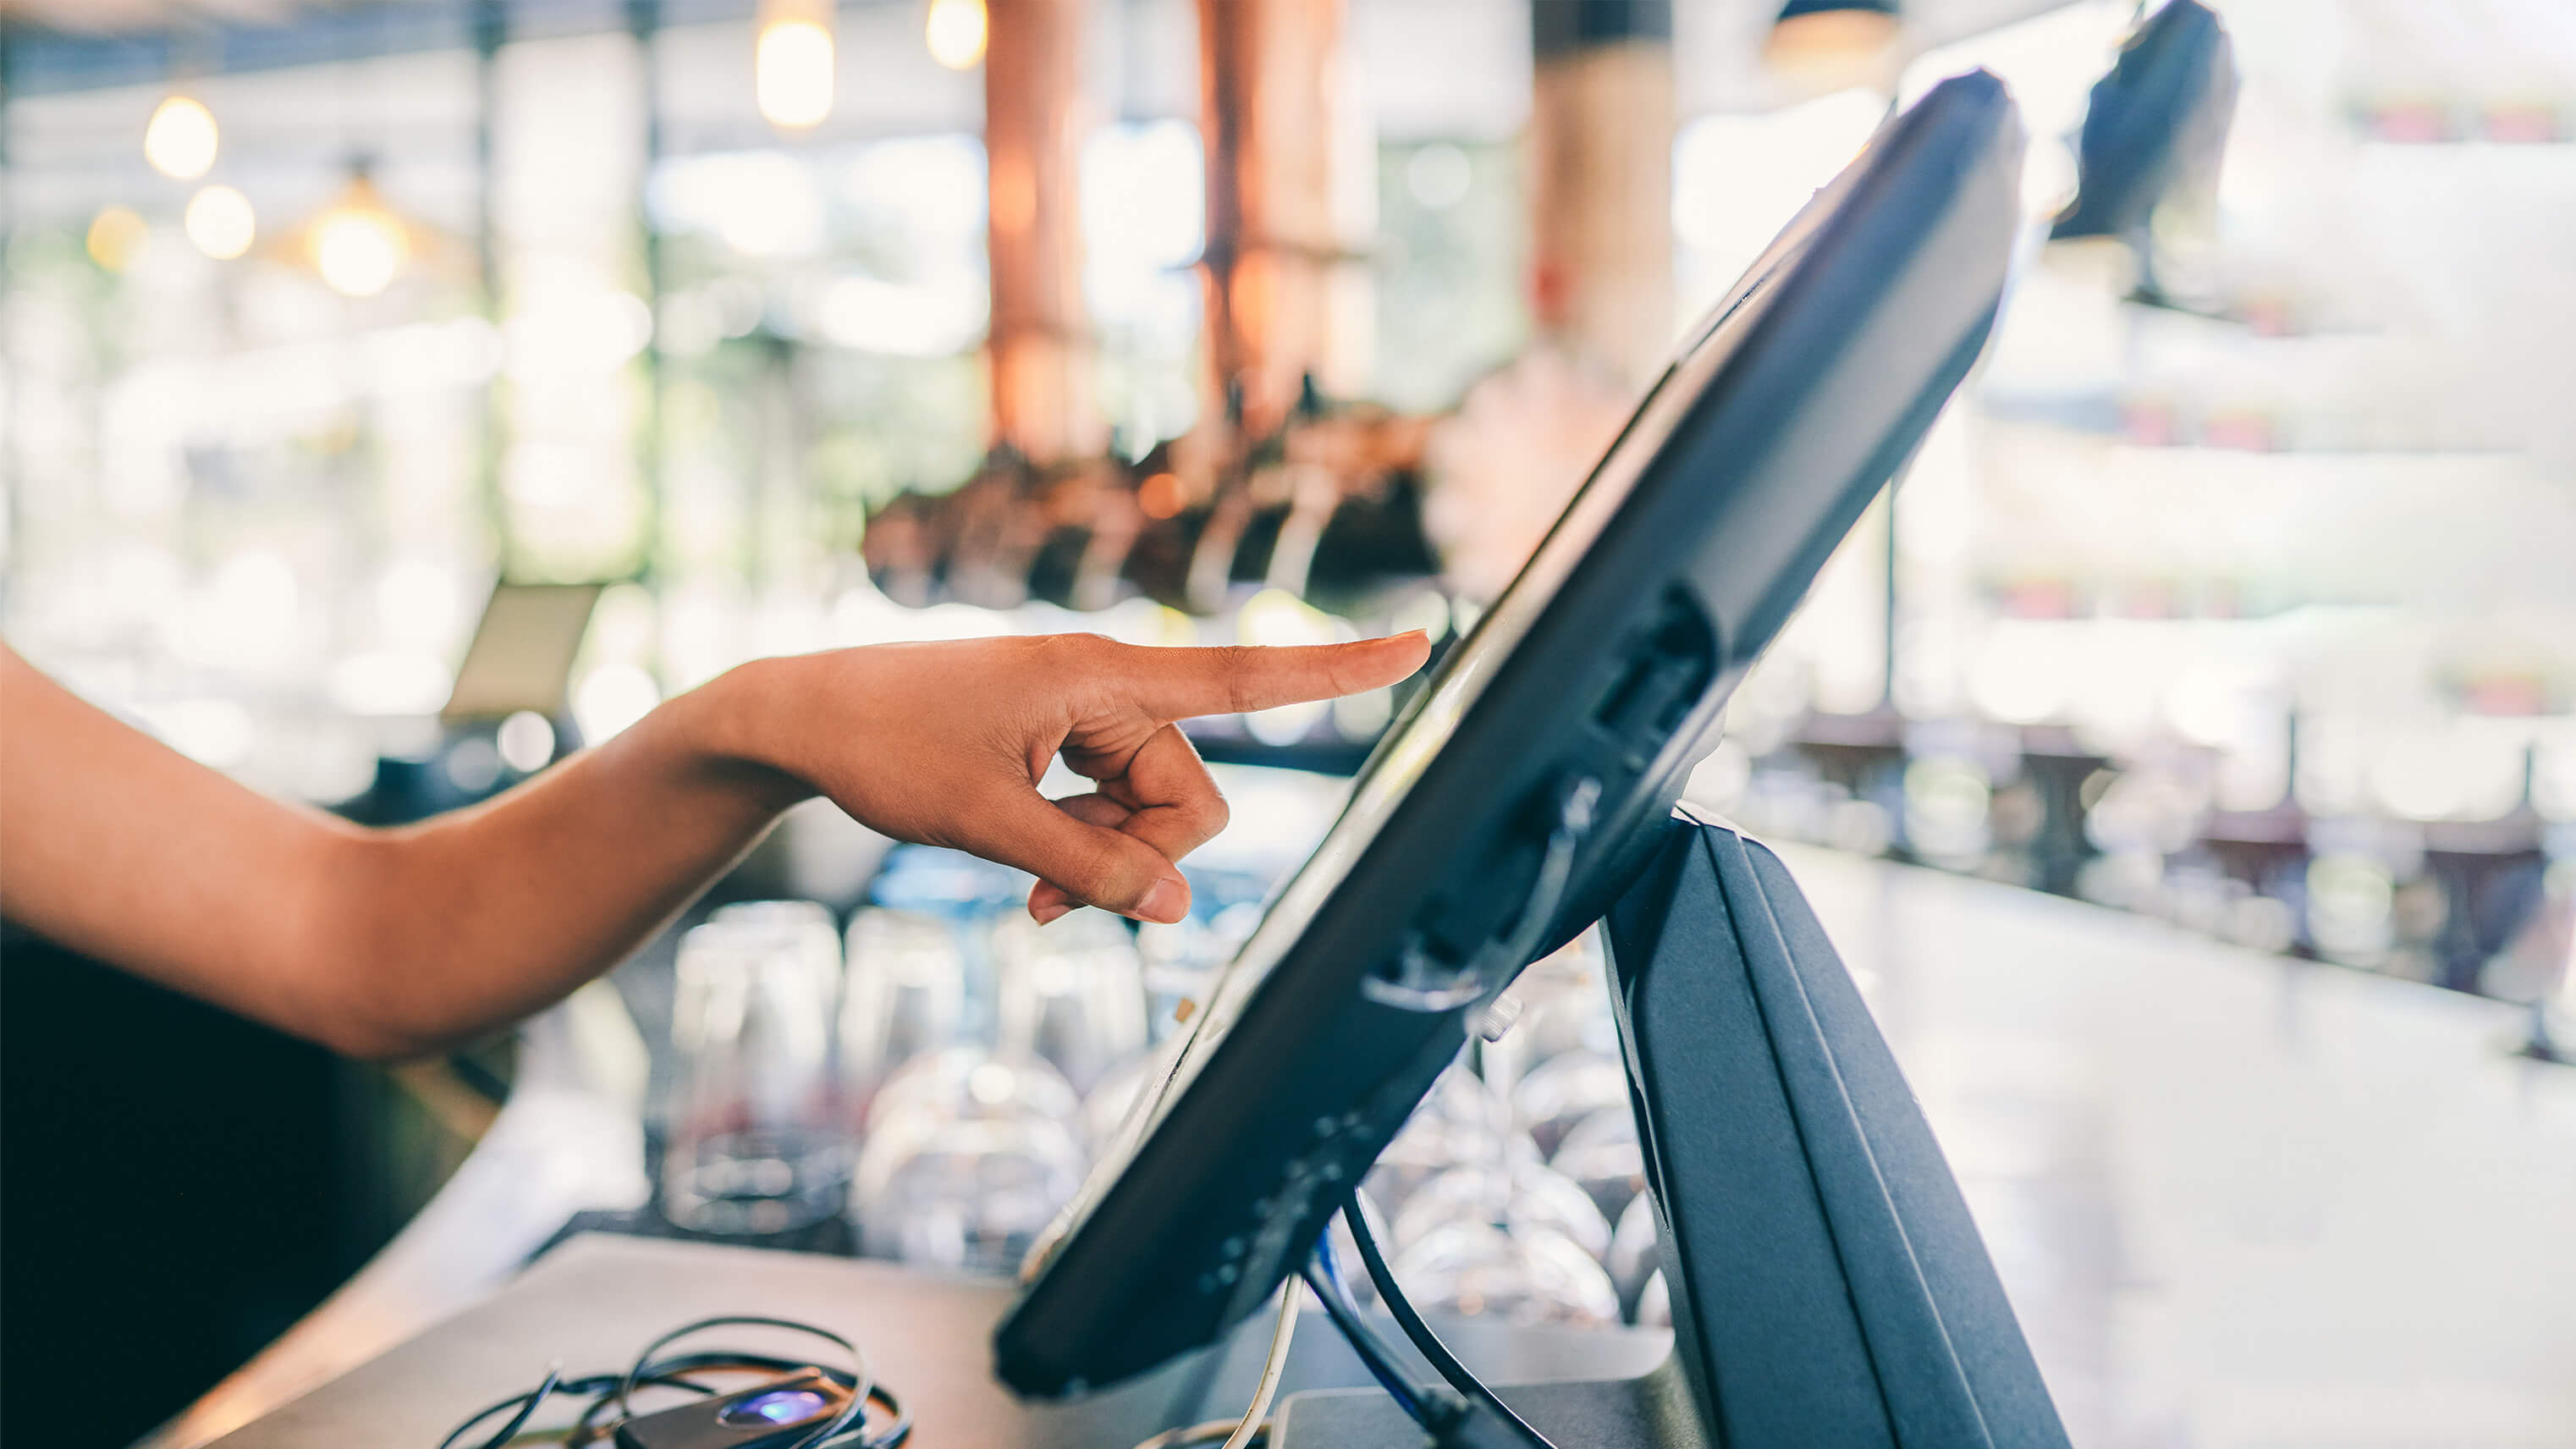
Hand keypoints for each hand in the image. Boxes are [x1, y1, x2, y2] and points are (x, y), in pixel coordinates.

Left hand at [721, 631, 1428, 924]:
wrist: (802, 715)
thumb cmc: (882, 745)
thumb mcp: (983, 821)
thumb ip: (1085, 866)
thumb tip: (1175, 914)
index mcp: (1100, 675)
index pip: (1244, 676)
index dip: (1338, 672)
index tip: (1423, 643)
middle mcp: (1107, 689)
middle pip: (1190, 798)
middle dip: (1141, 859)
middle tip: (1052, 897)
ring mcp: (1085, 719)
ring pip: (1152, 819)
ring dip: (1103, 867)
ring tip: (1027, 894)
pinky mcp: (1062, 745)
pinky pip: (1112, 814)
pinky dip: (1082, 854)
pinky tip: (1028, 882)